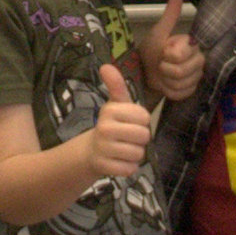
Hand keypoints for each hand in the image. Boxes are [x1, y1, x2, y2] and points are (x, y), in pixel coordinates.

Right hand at [83, 65, 153, 182]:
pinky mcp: (104, 167)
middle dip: (140, 139)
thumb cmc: (111, 125)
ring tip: (123, 149)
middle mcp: (104, 128)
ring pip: (139, 154)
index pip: (144, 117)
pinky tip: (119, 161)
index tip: (129, 122)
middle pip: (144, 135)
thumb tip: (105, 66)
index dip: (142, 121)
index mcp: (110, 111)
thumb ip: (116, 86)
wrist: (90, 151)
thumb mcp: (115, 105)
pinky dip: (128, 167)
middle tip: (128, 138)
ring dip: (135, 154)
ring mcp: (103, 148)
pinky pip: (130, 169)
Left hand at [141, 0, 202, 102]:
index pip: (181, 54)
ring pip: (181, 84)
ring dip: (166, 81)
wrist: (145, 72)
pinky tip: (165, 85)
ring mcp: (196, 76)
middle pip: (181, 71)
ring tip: (162, 75)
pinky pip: (181, 94)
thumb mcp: (158, 33)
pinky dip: (169, 91)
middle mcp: (199, 60)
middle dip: (165, 70)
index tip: (163, 52)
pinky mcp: (192, 90)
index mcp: (191, 44)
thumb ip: (169, 18)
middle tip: (160, 65)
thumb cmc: (151, 51)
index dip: (168, 56)